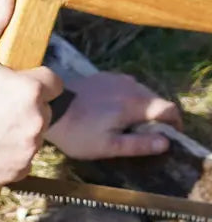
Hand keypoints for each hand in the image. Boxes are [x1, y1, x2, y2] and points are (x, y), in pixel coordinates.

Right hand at [0, 0, 62, 191]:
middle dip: (24, 104)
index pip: (51, 81)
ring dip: (17, 129)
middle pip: (42, 108)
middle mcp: (37, 120)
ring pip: (33, 134)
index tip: (9, 82)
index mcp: (30, 89)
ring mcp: (29, 149)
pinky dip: (9, 154)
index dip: (31, 79)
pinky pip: (22, 159)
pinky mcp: (19, 171)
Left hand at [44, 72, 181, 159]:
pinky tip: (115, 109)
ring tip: (132, 123)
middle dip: (159, 115)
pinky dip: (128, 96)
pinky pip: (124, 85)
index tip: (171, 136)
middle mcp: (128, 86)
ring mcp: (113, 78)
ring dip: (143, 105)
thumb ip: (139, 144)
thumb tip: (166, 142)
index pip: (168, 108)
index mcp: (134, 104)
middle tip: (149, 134)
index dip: (175, 123)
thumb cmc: (77, 132)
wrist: (46, 107)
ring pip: (140, 90)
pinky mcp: (100, 76)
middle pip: (156, 98)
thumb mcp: (108, 146)